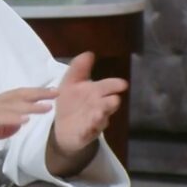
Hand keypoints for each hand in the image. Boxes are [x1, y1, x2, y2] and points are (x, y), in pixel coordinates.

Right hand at [0, 87, 57, 149]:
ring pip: (9, 106)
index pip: (16, 97)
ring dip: (28, 106)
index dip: (34, 94)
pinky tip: (23, 119)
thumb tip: (19, 125)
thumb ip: (2, 128)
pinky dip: (11, 118)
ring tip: (45, 107)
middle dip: (37, 94)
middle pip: (16, 96)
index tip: (51, 93)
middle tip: (55, 92)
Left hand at [46, 52, 127, 175]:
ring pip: (100, 119)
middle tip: (113, 100)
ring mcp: (94, 121)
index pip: (109, 87)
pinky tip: (87, 129)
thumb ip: (79, 68)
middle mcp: (99, 106)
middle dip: (110, 102)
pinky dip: (88, 131)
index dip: (115, 85)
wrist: (63, 126)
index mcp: (96, 92)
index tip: (122, 84)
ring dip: (100, 116)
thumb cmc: (71, 101)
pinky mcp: (85, 134)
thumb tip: (89, 53)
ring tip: (99, 113)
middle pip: (109, 104)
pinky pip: (88, 133)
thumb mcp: (71, 82)